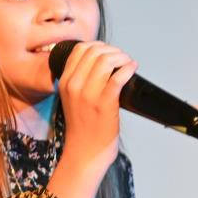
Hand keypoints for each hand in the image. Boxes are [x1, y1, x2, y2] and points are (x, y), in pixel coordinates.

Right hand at [47, 41, 136, 197]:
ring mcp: (89, 94)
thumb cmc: (82, 127)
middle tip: (122, 58)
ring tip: (128, 63)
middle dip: (113, 50)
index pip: (80, 50)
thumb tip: (100, 62)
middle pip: (95, 52)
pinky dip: (128, 68)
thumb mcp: (71, 99)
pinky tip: (132, 69)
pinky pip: (118, 77)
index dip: (98, 46)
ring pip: (107, 60)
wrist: (84, 152)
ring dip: (122, 57)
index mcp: (65, 82)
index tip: (109, 52)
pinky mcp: (105, 103)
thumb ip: (79, 80)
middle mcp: (74, 85)